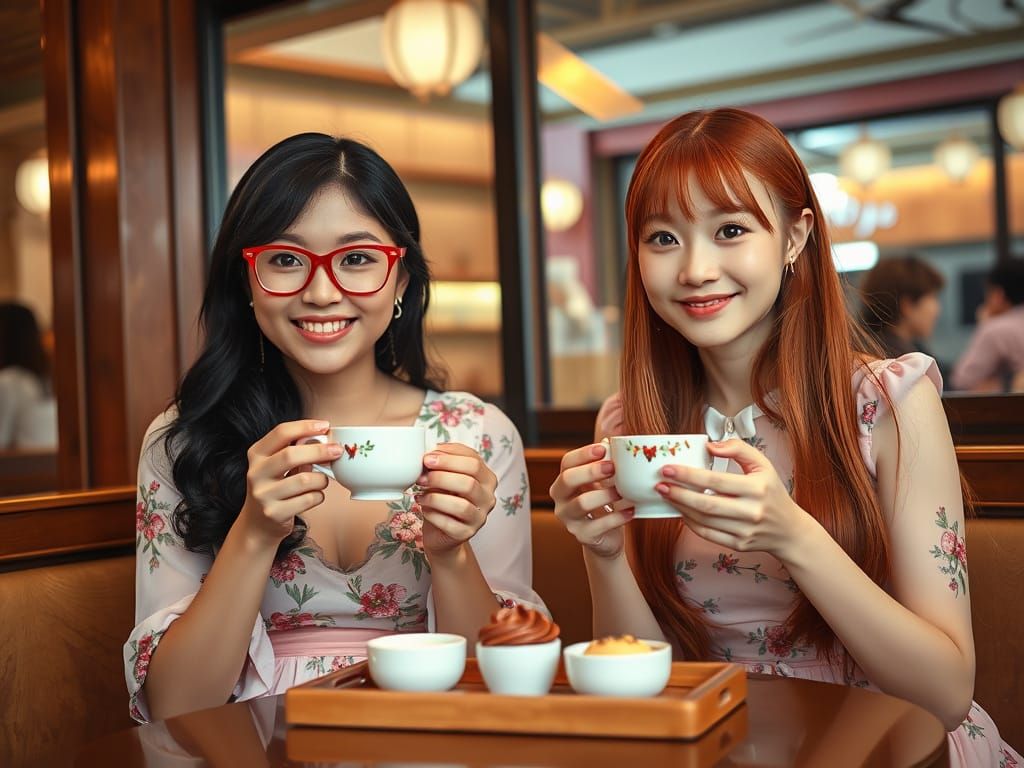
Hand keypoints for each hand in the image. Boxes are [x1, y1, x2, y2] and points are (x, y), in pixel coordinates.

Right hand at [237, 420, 337, 548]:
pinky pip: (308, 499)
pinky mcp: (275, 513)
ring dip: (321, 479)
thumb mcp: (278, 466)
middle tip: (337, 451)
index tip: (325, 426)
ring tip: (322, 480)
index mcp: (257, 454)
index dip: (305, 426)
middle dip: (319, 451)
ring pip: (304, 480)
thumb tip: (326, 439)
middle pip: (291, 455)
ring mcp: (263, 494)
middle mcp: (256, 473)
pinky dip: (318, 496)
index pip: (281, 433)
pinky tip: (314, 495)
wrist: (258, 523)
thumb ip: (297, 452)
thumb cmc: (275, 487)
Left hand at [415, 443, 495, 557]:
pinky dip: (433, 514)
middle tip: (421, 476)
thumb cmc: (444, 497)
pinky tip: (424, 509)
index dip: (449, 458)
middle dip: (441, 476)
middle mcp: (488, 498)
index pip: (474, 462)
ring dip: (435, 497)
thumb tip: (431, 453)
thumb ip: (444, 463)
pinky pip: (449, 523)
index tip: (428, 457)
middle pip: (469, 482)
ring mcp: (479, 518)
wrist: (441, 530)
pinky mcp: (466, 534)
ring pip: (460, 505)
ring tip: (420, 494)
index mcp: (487, 478)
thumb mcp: (446, 476)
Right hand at [550, 443, 633, 559]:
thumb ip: (605, 464)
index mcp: (564, 481)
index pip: (566, 462)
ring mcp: (569, 519)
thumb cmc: (604, 503)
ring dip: (605, 494)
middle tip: (613, 467)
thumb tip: (611, 442)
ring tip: (623, 492)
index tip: (603, 448)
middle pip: (567, 479)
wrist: (606, 537)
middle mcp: (560, 499)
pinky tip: (631, 511)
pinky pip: (599, 525)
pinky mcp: (582, 536)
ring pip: (582, 503)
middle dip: (591, 471)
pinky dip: (618, 517)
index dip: (583, 454)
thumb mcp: (604, 482)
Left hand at [655, 439, 813, 563]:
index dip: (688, 475)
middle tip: (660, 484)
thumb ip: (738, 449)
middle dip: (678, 494)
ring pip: (704, 520)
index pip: (716, 480)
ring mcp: (745, 531)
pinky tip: (680, 511)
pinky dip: (690, 523)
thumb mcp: (763, 464)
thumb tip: (710, 446)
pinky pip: (707, 534)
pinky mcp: (738, 545)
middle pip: (706, 503)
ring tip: (667, 495)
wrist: (788, 530)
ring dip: (680, 507)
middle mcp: (751, 511)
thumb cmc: (771, 492)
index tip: (668, 469)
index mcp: (757, 488)